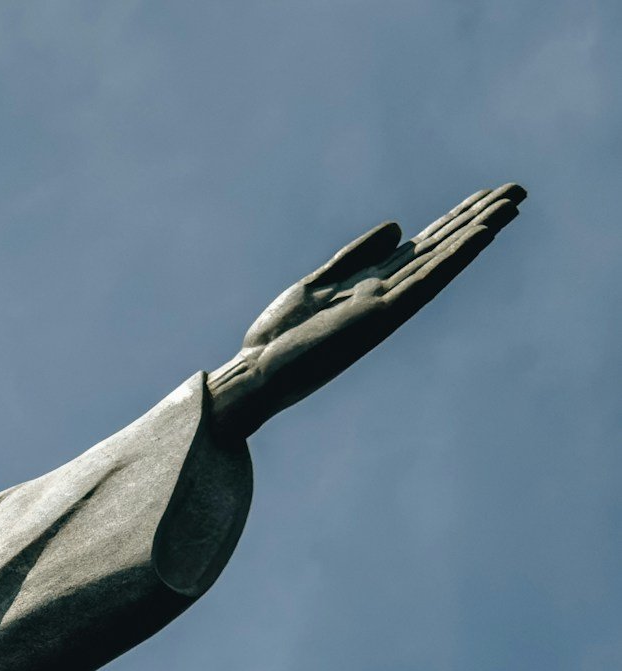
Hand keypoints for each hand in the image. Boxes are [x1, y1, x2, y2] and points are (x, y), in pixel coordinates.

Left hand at [207, 183, 524, 439]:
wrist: (254, 376)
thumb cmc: (279, 339)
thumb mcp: (317, 283)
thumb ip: (356, 256)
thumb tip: (399, 227)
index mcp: (372, 284)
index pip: (423, 246)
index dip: (455, 220)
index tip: (488, 194)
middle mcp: (387, 294)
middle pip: (440, 248)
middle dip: (477, 219)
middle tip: (519, 190)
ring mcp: (386, 305)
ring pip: (441, 261)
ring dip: (476, 233)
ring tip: (511, 205)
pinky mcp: (379, 317)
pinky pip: (424, 282)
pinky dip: (453, 257)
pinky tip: (480, 235)